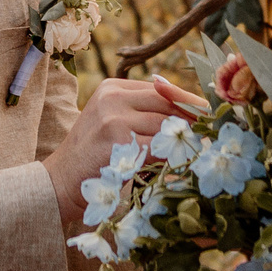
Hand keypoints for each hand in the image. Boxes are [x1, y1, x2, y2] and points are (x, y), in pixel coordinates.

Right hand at [45, 75, 206, 234]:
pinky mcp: (118, 141)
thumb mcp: (112, 123)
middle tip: (211, 135)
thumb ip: (142, 113)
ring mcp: (114, 117)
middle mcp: (113, 97)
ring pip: (166, 126)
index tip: (208, 117)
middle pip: (167, 104)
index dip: (187, 103)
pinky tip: (183, 164)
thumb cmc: (93, 158)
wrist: (60, 182)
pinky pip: (159, 147)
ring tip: (200, 151)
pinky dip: (174, 157)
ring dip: (186, 140)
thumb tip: (191, 113)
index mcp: (113, 87)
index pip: (161, 90)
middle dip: (192, 121)